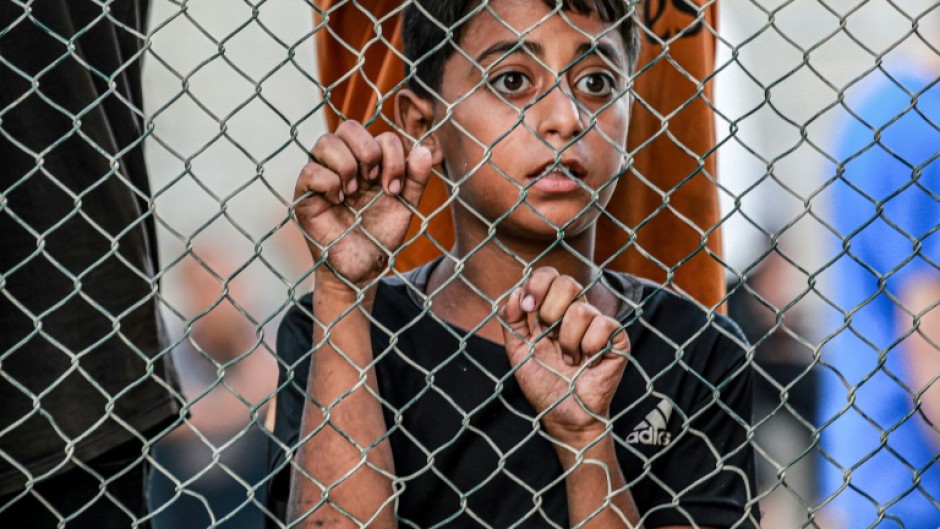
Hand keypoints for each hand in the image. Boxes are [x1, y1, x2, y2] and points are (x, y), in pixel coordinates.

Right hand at [293, 121, 432, 286]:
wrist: (363, 268)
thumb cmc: (380, 235)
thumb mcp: (405, 206)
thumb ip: (416, 178)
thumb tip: (423, 149)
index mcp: (368, 163)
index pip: (379, 136)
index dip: (392, 156)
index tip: (394, 189)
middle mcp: (343, 164)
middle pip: (348, 126)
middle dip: (367, 151)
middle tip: (373, 182)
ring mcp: (322, 177)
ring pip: (324, 141)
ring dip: (346, 165)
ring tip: (353, 192)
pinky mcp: (304, 195)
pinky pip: (309, 171)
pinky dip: (328, 183)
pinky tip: (337, 201)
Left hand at [501, 267, 628, 442]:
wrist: (561, 415)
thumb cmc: (542, 383)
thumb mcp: (517, 350)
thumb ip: (511, 320)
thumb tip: (517, 293)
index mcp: (553, 309)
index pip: (549, 275)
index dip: (537, 284)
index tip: (527, 308)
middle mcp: (576, 312)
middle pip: (568, 282)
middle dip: (549, 311)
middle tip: (547, 336)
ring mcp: (598, 324)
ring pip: (581, 310)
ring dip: (567, 341)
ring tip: (567, 359)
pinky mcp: (617, 339)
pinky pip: (604, 325)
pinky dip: (589, 347)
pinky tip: (587, 362)